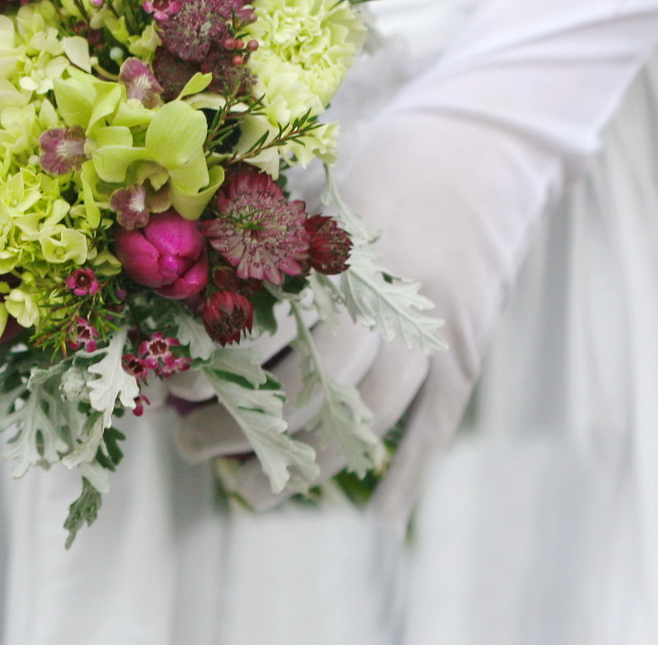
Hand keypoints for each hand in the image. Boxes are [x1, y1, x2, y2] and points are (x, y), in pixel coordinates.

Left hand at [175, 107, 549, 526]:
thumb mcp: (316, 180)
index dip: (214, 371)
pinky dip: (408, 473)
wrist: (486, 142)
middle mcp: (386, 302)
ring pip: (367, 421)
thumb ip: (264, 239)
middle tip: (188, 444)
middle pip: (311, 391)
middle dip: (241, 429)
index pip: (267, 333)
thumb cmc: (382, 154)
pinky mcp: (468, 349)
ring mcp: (433, 332)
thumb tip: (188, 295)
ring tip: (248, 486)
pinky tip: (376, 515)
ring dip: (304, 465)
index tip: (172, 388)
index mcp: (340, 255)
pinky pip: (437, 424)